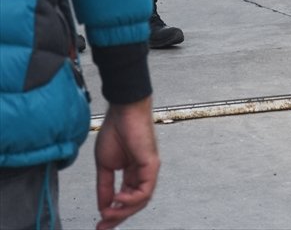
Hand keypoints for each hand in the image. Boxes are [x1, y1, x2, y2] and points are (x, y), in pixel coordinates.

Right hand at [95, 98, 159, 228]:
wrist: (123, 110)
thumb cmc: (116, 129)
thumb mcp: (104, 165)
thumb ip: (105, 187)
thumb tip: (103, 206)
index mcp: (131, 172)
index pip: (125, 199)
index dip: (113, 214)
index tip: (100, 225)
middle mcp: (142, 173)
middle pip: (134, 204)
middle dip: (117, 218)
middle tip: (102, 227)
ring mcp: (148, 170)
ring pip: (141, 201)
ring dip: (123, 211)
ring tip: (108, 213)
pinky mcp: (152, 165)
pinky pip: (145, 190)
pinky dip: (131, 199)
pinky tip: (118, 198)